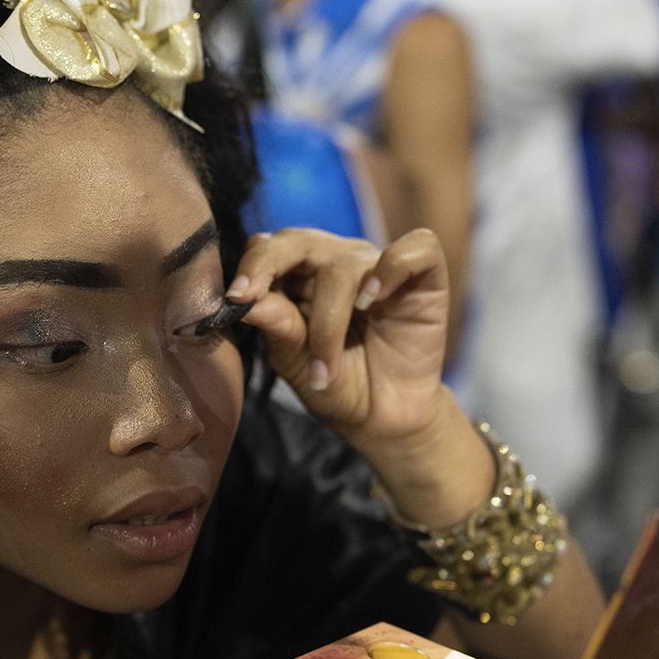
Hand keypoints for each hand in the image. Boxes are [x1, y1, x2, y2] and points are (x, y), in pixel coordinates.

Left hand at [226, 229, 483, 513]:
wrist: (385, 419)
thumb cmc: (337, 386)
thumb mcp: (297, 363)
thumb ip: (277, 327)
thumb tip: (246, 301)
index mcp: (299, 276)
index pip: (267, 247)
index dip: (250, 265)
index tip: (234, 297)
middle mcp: (337, 262)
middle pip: (298, 239)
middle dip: (269, 266)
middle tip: (248, 298)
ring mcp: (379, 266)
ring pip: (343, 264)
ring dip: (329, 321)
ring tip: (326, 369)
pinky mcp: (424, 277)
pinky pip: (414, 248)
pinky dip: (391, 269)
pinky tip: (372, 302)